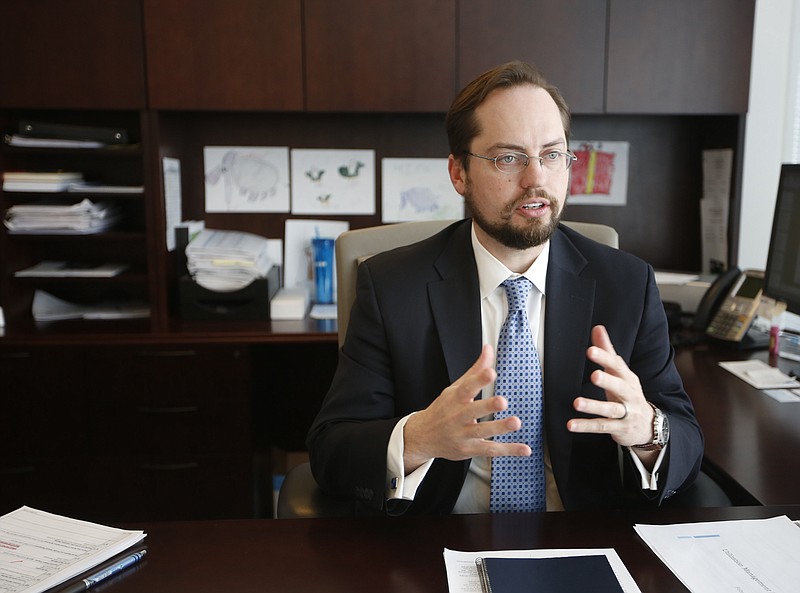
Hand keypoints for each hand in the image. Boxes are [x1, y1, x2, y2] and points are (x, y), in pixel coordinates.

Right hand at [403, 344, 531, 471]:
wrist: (423, 436)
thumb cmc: (443, 409)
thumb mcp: (455, 388)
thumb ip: (475, 371)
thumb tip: (489, 349)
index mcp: (455, 399)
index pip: (466, 387)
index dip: (478, 379)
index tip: (491, 372)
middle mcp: (457, 417)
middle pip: (472, 411)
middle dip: (487, 406)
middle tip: (503, 401)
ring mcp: (462, 435)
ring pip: (482, 432)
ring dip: (500, 428)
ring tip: (516, 423)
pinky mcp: (469, 450)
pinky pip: (490, 450)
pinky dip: (509, 450)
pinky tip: (525, 449)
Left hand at [566, 325, 654, 455]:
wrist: (649, 425)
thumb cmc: (628, 393)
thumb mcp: (620, 372)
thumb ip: (607, 351)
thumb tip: (597, 328)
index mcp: (627, 378)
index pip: (617, 365)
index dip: (604, 357)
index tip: (590, 350)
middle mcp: (629, 394)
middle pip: (619, 386)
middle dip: (607, 381)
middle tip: (594, 375)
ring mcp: (626, 413)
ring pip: (610, 410)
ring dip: (593, 406)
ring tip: (577, 403)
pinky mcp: (619, 429)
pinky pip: (602, 427)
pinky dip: (586, 426)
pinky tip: (571, 425)